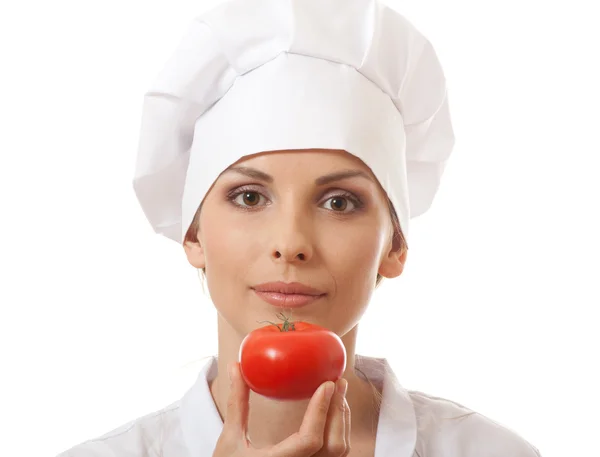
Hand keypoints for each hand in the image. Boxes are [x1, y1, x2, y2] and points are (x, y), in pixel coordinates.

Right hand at [212, 362, 350, 456]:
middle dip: (338, 411)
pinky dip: (338, 433)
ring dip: (341, 421)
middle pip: (334, 446)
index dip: (321, 410)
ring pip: (339, 452)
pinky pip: (334, 456)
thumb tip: (236, 367)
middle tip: (338, 382)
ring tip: (337, 394)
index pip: (310, 440)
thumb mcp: (229, 438)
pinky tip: (331, 414)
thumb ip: (236, 403)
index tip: (326, 384)